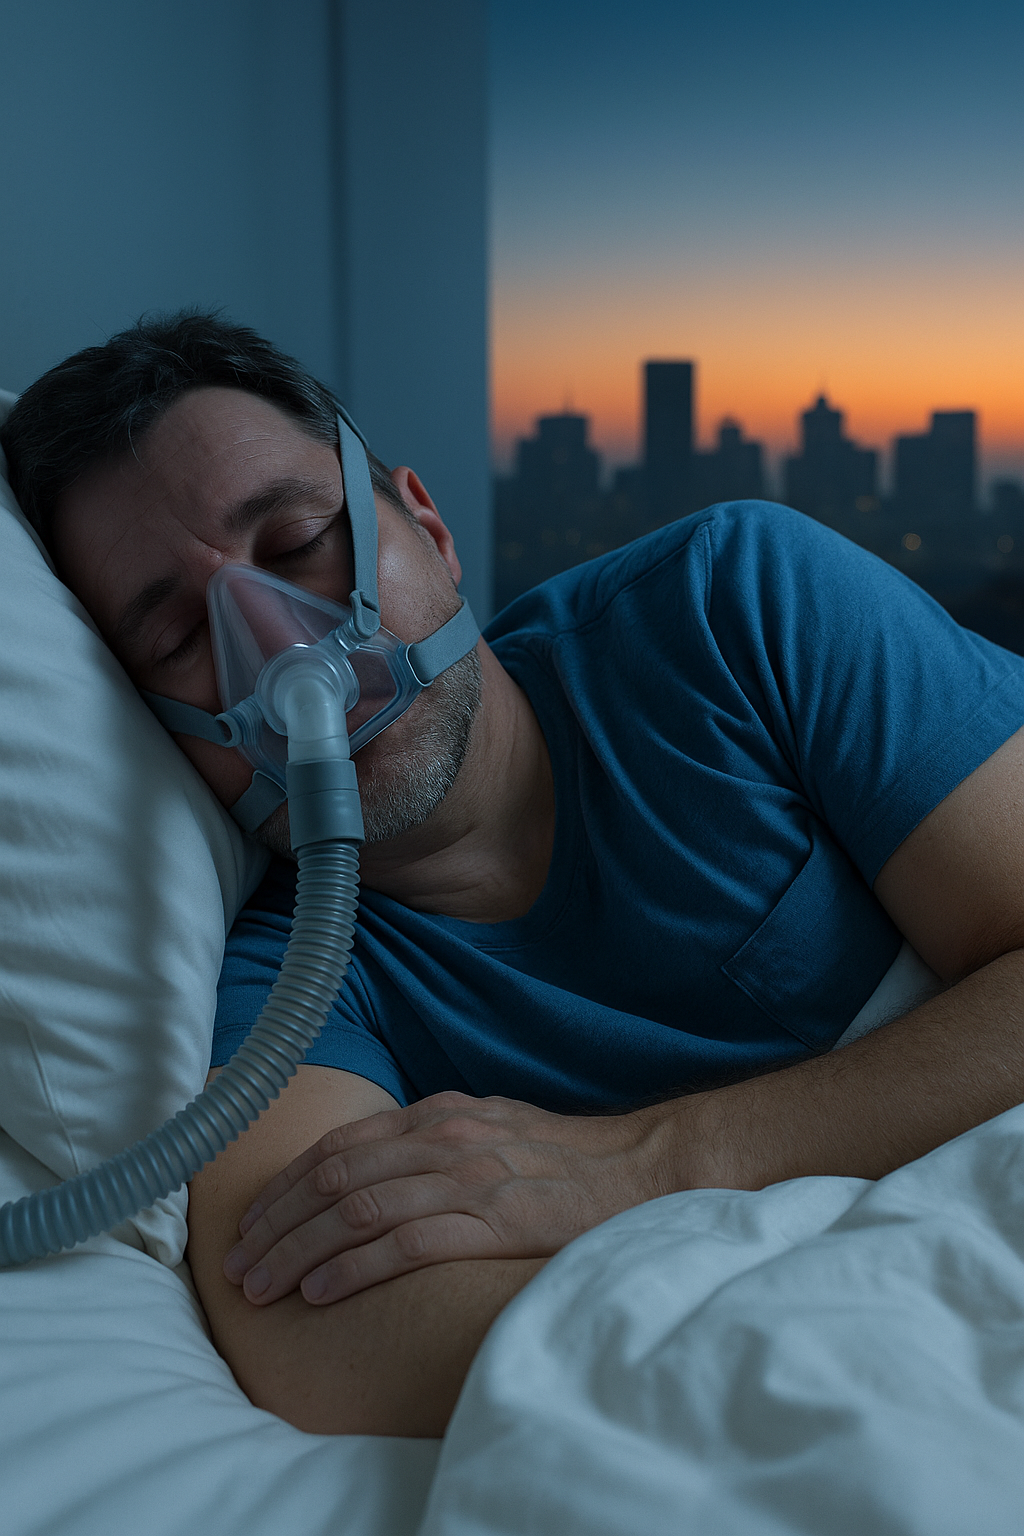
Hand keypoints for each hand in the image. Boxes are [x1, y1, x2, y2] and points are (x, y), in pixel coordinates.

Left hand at [222, 1091, 664, 1304]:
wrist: (643, 1166)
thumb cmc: (566, 1159)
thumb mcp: (491, 1130)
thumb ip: (435, 1143)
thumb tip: (376, 1169)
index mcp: (438, 1114)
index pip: (339, 1146)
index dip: (284, 1185)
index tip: (250, 1221)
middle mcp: (444, 1137)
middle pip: (333, 1176)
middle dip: (275, 1222)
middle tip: (236, 1264)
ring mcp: (468, 1177)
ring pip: (356, 1208)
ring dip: (298, 1249)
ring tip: (261, 1288)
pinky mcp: (493, 1220)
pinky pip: (405, 1243)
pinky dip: (352, 1267)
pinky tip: (320, 1291)